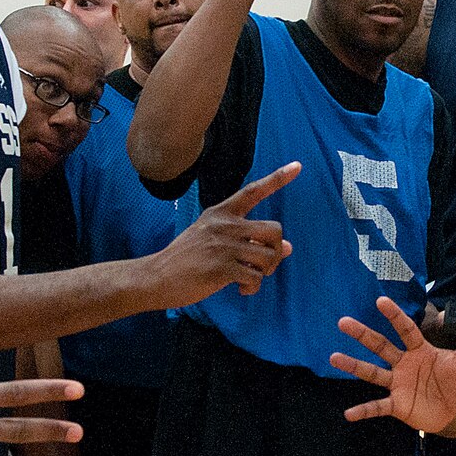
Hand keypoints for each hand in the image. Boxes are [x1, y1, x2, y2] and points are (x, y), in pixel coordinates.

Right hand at [152, 161, 298, 306]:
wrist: (157, 277)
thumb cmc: (186, 259)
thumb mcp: (213, 241)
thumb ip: (247, 240)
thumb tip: (287, 247)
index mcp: (221, 213)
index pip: (253, 191)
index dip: (278, 178)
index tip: (298, 166)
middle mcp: (224, 225)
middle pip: (274, 230)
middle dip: (275, 251)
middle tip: (261, 265)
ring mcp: (223, 246)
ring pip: (269, 256)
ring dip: (264, 273)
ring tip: (248, 279)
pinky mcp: (221, 268)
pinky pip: (255, 277)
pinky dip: (252, 288)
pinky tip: (241, 289)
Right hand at [330, 299, 455, 432]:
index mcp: (420, 350)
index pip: (405, 329)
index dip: (394, 315)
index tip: (381, 301)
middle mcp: (404, 364)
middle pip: (380, 346)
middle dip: (363, 334)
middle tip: (343, 322)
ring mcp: (398, 384)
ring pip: (372, 373)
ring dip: (354, 366)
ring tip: (334, 357)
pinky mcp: (397, 406)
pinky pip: (378, 407)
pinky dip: (364, 411)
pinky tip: (348, 414)